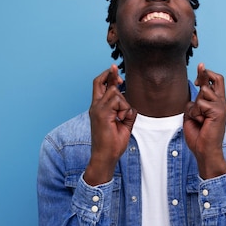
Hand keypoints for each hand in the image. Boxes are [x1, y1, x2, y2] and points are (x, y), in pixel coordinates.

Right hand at [84, 65, 136, 184]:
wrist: (105, 157)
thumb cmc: (113, 144)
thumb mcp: (123, 123)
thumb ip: (125, 111)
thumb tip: (130, 105)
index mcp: (98, 108)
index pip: (99, 85)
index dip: (107, 75)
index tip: (114, 68)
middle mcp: (95, 106)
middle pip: (104, 83)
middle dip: (113, 78)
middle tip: (122, 83)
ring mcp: (97, 109)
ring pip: (115, 93)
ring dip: (124, 105)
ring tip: (122, 120)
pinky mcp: (102, 113)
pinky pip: (119, 101)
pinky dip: (125, 111)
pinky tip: (121, 121)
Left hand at [183, 63, 225, 178]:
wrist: (205, 151)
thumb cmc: (198, 136)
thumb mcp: (193, 114)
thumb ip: (195, 102)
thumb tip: (193, 87)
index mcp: (217, 104)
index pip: (215, 82)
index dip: (206, 73)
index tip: (200, 66)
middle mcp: (222, 103)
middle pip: (216, 78)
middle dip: (204, 74)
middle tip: (198, 72)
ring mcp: (221, 106)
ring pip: (203, 92)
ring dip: (195, 106)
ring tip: (199, 119)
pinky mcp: (219, 111)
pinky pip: (200, 104)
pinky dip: (196, 113)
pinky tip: (201, 123)